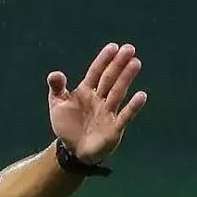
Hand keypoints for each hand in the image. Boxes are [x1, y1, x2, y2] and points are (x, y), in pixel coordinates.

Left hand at [47, 43, 147, 163]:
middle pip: (110, 79)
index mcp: (86, 91)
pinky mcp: (114, 127)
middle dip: (118, 64)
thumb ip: (57, 88)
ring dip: (126, 78)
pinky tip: (141, 95)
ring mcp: (108, 112)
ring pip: (118, 92)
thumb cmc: (67, 124)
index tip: (113, 47)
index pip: (96, 72)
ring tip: (135, 63)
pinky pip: (125, 115)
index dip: (104, 60)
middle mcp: (99, 98)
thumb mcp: (57, 104)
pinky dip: (133, 106)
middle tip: (129, 48)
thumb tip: (54, 74)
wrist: (72, 150)